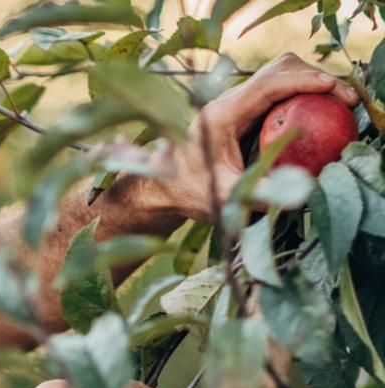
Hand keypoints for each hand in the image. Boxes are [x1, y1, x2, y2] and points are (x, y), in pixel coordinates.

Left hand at [145, 53, 358, 223]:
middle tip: (344, 100)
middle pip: (277, 70)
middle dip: (314, 77)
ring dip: (309, 82)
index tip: (332, 88)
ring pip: (278, 75)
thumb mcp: (221, 197)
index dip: (302, 82)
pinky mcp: (242, 110)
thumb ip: (254, 195)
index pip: (267, 85)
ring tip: (338, 103)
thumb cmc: (187, 192)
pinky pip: (277, 90)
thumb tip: (296, 198)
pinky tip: (319, 111)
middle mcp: (227, 101)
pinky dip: (301, 93)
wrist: (162, 187)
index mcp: (221, 115)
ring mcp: (235, 103)